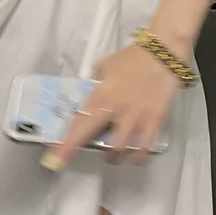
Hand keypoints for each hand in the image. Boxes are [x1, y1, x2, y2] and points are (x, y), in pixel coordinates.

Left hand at [43, 43, 181, 170]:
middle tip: (98, 151)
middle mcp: (116, 111)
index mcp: (100, 96)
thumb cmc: (130, 59)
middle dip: (97, 154)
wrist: (161, 53)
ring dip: (116, 156)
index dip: (66, 146)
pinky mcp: (155, 121)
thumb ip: (94, 85)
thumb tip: (87, 100)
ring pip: (122, 151)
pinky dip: (137, 156)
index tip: (53, 161)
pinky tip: (135, 155)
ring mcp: (136, 118)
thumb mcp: (103, 67)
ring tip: (116, 153)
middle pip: (101, 143)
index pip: (79, 125)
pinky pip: (144, 149)